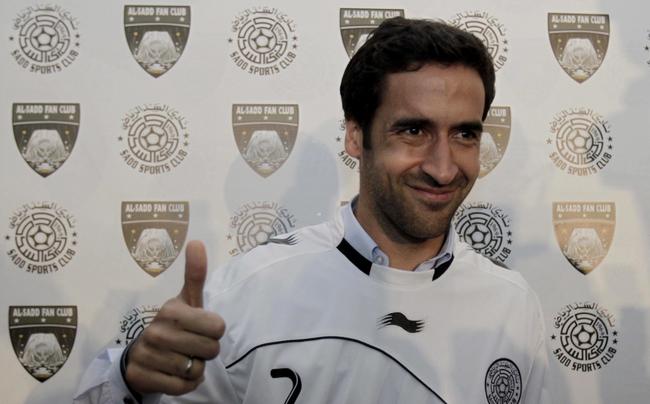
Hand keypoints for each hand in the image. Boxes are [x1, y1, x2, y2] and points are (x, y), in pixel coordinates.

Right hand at [125, 240, 225, 395]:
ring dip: (195, 368)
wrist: (141, 356)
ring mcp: (147, 354)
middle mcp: (157, 330)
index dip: (215, 331)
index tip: (202, 327)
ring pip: (197, 370)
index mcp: (171, 309)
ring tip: (181, 358)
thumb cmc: (174, 325)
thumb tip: (197, 241)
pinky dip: (185, 384)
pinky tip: (174, 374)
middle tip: (192, 346)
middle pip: (211, 350)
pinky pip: (183, 387)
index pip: (218, 327)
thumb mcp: (186, 300)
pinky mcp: (142, 376)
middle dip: (207, 352)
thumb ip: (195, 274)